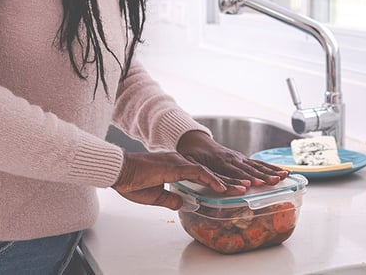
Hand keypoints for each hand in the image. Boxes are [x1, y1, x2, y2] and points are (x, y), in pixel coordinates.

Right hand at [111, 150, 239, 209]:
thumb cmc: (132, 182)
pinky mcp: (175, 166)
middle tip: (246, 188)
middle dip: (229, 182)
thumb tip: (184, 203)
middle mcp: (181, 163)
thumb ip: (171, 199)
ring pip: (208, 172)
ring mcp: (179, 162)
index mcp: (176, 168)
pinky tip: (222, 188)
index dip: (217, 183)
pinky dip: (211, 180)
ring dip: (226, 182)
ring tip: (241, 189)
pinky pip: (198, 173)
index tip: (231, 190)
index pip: (202, 176)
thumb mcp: (155, 196)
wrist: (119, 172)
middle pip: (210, 174)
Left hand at [177, 130, 288, 186]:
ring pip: (257, 165)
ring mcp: (238, 158)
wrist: (194, 140)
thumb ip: (198, 172)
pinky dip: (271, 167)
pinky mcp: (242, 159)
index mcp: (218, 161)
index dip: (242, 178)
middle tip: (275, 181)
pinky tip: (282, 172)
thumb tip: (208, 182)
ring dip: (271, 171)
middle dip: (263, 175)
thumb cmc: (190, 153)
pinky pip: (258, 163)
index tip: (253, 184)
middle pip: (249, 169)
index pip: (232, 172)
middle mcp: (232, 158)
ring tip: (284, 176)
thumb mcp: (188, 162)